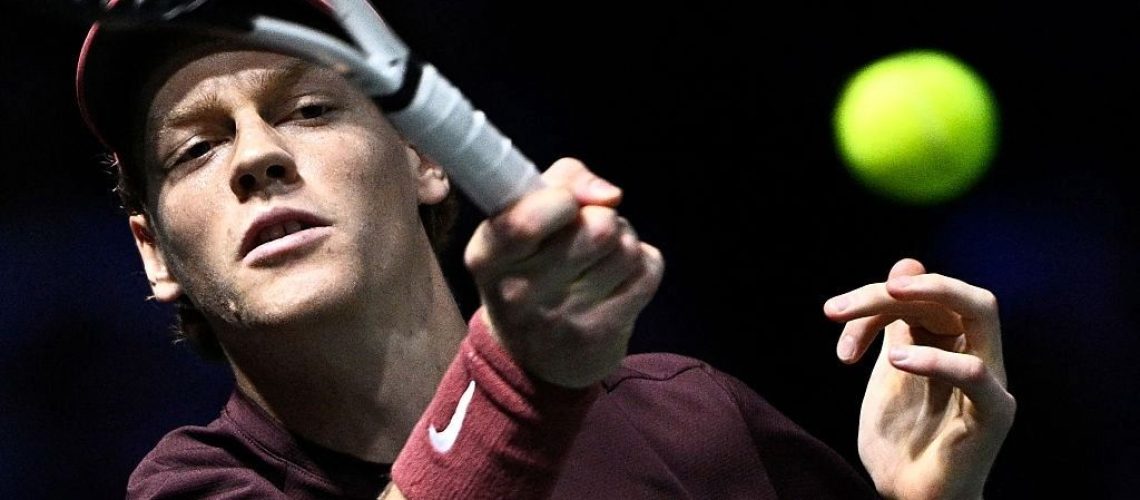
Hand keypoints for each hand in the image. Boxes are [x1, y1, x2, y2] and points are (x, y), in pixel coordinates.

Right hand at [464, 158, 664, 387]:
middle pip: (597, 227)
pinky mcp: (602, 335)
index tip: (565, 204)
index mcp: (487, 257)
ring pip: (626, 246)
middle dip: (601, 217)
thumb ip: (561, 181)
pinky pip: (648, 270)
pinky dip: (642, 265)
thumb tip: (610, 195)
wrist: (533, 360)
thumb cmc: (529, 268)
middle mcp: (518, 293)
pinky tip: (618, 279)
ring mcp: (562, 319)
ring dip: (623, 241)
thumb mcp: (521, 219)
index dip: (563, 198)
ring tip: (601, 258)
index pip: (528, 220)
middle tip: (587, 233)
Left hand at [824, 258, 1015, 499]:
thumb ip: (892, 324)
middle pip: (954, 291)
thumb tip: (903, 266)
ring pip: (981, 311)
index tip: (832, 319)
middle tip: (851, 301)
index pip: (921, 295)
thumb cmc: (902, 439)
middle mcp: (975, 353)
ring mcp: (989, 381)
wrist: (910, 498)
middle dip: (903, 286)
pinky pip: (975, 374)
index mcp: (949, 342)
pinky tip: (896, 360)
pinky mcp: (992, 414)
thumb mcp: (887, 373)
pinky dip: (934, 359)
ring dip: (929, 296)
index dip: (874, 298)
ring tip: (886, 301)